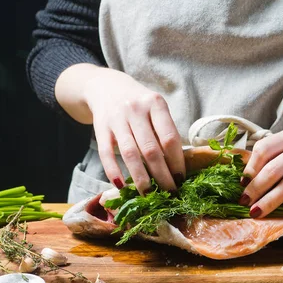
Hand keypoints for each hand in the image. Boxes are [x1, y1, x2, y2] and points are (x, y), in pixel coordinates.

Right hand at [81, 68, 184, 194]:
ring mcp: (116, 118)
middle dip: (162, 176)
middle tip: (169, 193)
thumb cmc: (139, 104)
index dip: (177, 162)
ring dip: (140, 178)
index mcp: (155, 104)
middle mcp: (136, 109)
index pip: (170, 138)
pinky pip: (106, 154)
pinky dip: (114, 171)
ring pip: (130, 154)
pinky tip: (121, 186)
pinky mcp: (100, 128)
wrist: (106, 86)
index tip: (182, 180)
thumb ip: (164, 131)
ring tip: (148, 195)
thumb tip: (177, 167)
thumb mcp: (155, 109)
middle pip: (151, 150)